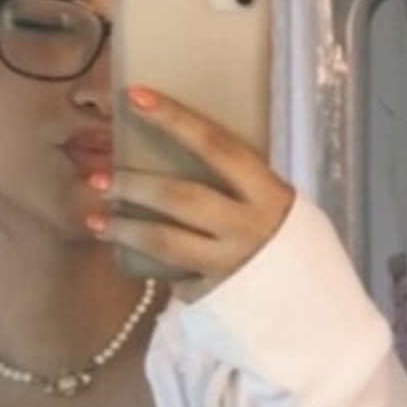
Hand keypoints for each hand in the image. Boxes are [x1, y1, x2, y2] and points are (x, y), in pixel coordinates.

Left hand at [87, 87, 294, 300]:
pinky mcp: (214, 297)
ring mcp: (230, 265)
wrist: (310, 308)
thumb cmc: (284, 243)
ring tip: (95, 219)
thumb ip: (235, 184)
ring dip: (124, 228)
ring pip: (165, 242)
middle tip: (99, 177)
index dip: (175, 118)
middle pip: (181, 196)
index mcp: (268, 193)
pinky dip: (149, 264)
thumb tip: (174, 149)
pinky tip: (126, 256)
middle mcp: (249, 227)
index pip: (216, 144)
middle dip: (134, 183)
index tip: (136, 98)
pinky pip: (172, 275)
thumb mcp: (271, 204)